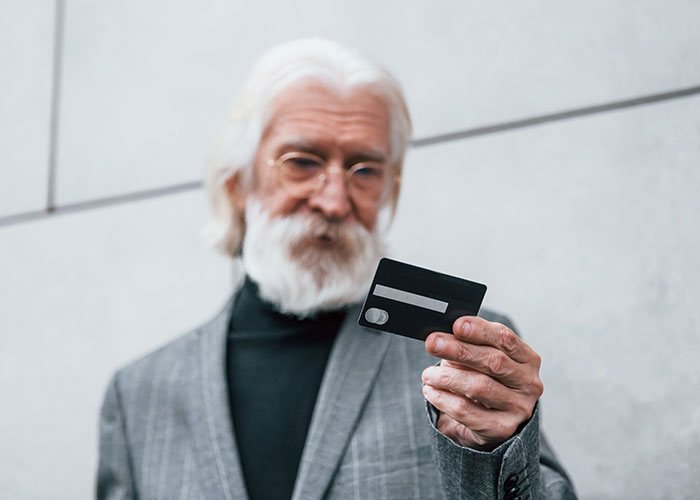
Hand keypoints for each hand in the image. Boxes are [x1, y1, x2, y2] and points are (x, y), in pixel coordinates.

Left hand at [421, 316, 542, 450]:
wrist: (491, 423)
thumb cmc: (486, 381)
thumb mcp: (483, 360)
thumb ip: (469, 345)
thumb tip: (443, 337)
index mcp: (527, 359)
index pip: (505, 338)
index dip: (480, 330)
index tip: (456, 325)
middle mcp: (529, 383)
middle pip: (493, 361)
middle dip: (459, 350)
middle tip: (433, 344)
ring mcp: (519, 408)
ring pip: (479, 386)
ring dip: (447, 377)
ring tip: (428, 375)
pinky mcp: (502, 429)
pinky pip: (467, 411)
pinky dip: (443, 399)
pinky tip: (431, 391)